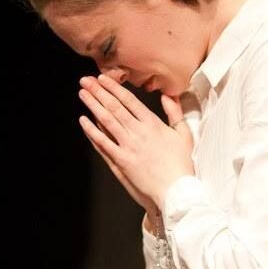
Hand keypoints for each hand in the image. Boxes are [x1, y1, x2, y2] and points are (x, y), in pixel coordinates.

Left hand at [78, 74, 193, 210]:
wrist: (177, 190)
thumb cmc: (182, 164)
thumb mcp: (184, 134)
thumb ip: (175, 112)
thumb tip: (168, 96)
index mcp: (153, 123)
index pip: (129, 100)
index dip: (114, 88)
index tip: (103, 78)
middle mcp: (138, 131)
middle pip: (114, 106)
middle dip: (99, 91)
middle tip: (86, 80)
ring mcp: (128, 146)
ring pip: (106, 121)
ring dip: (93, 105)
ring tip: (82, 94)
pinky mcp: (122, 161)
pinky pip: (103, 143)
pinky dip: (92, 131)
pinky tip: (83, 121)